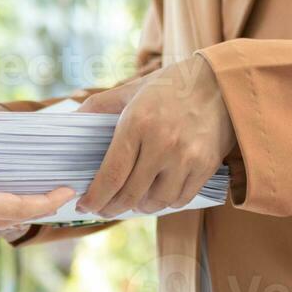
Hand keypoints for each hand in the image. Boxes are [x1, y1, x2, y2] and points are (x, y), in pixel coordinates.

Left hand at [75, 56, 235, 216]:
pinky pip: (180, 199)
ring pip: (156, 202)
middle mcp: (162, 143)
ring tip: (131, 202)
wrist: (221, 82)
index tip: (85, 205)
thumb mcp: (132, 90)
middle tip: (103, 209)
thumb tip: (70, 122)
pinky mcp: (206, 167)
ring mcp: (186, 157)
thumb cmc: (171, 86)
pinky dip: (165, 203)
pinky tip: (156, 195)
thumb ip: (99, 106)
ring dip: (139, 207)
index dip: (95, 198)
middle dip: (111, 208)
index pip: (111, 175)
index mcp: (138, 123)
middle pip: (130, 195)